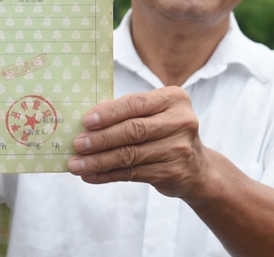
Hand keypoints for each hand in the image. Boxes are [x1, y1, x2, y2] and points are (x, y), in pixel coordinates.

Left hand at [67, 86, 213, 199]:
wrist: (197, 168)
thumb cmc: (165, 132)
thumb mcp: (155, 114)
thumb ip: (128, 113)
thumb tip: (86, 123)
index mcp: (174, 99)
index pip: (136, 104)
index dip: (109, 113)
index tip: (86, 121)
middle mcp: (181, 122)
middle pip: (133, 130)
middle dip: (100, 139)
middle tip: (77, 144)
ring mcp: (179, 149)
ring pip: (130, 155)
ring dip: (98, 161)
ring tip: (76, 164)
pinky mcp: (173, 173)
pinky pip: (132, 174)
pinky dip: (107, 175)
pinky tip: (90, 175)